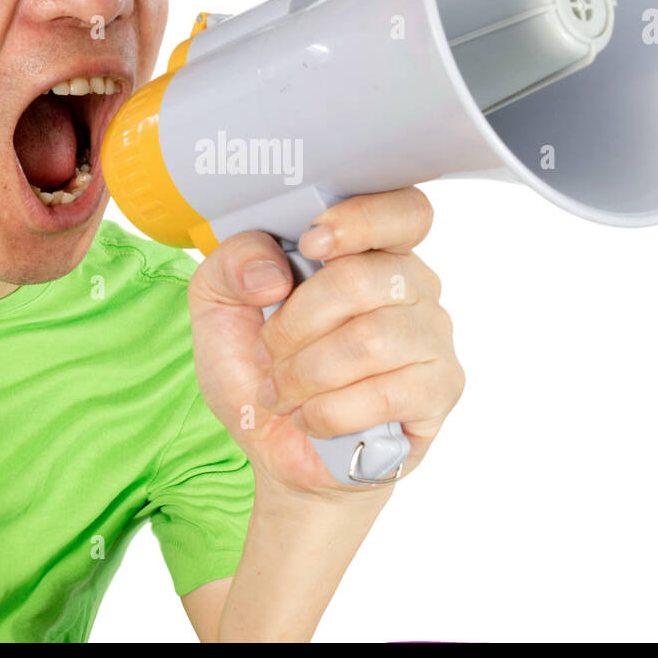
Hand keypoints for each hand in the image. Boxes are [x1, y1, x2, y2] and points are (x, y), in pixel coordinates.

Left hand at [186, 186, 464, 499]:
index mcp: (370, 248)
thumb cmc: (259, 366)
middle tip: (269, 352)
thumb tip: (273, 274)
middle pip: (366, 279)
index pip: (402, 210)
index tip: (311, 245)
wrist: (276, 447)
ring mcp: (432, 337)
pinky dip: (329, 411)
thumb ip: (231, 263)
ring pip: (372, 340)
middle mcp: (413, 285)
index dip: (360, 221)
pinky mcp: (439, 390)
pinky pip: (385, 393)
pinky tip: (311, 417)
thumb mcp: (219, 305)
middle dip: (297, 323)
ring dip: (307, 373)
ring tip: (283, 392)